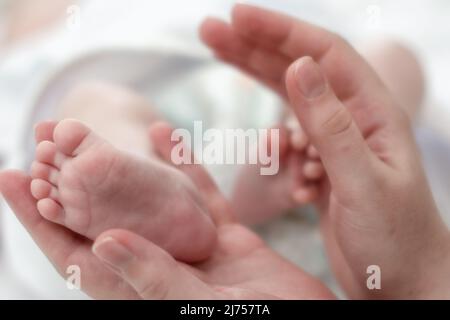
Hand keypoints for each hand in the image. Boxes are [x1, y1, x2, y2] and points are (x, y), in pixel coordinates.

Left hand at [0, 122, 334, 299]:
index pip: (77, 257)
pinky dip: (184, 166)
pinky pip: (201, 196)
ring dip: (123, 167)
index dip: (40, 220)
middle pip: (105, 220)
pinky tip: (166, 134)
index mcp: (144, 295)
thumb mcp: (205, 309)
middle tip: (45, 137)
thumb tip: (104, 243)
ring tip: (95, 131)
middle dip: (72, 180)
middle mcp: (162, 270)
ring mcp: (194, 251)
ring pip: (150, 201)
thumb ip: (154, 279)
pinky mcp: (227, 239)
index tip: (10, 177)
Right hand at [201, 4, 449, 298]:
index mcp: (374, 114)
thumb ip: (332, 125)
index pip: (323, 54)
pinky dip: (278, 153)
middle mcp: (354, 120)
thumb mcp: (363, 182)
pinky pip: (288, 144)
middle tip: (210, 30)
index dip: (279, 31)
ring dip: (257, 85)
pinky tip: (288, 175)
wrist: (403, 283)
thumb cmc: (396, 240)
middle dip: (253, 47)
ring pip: (289, 102)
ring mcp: (335, 142)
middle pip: (298, 69)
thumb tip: (300, 66)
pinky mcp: (321, 165)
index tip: (237, 16)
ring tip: (221, 60)